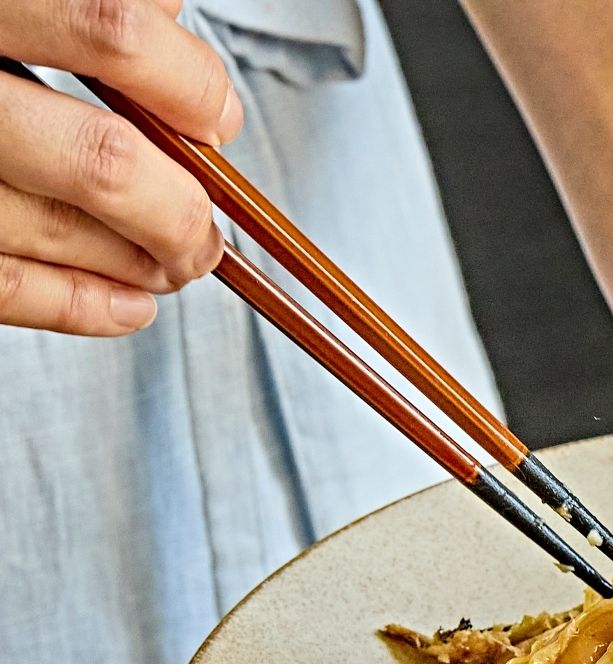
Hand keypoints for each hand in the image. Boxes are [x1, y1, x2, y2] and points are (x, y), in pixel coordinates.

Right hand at [0, 0, 240, 335]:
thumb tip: (166, 30)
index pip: (111, 32)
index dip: (188, 82)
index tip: (212, 110)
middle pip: (101, 161)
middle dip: (180, 208)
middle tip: (207, 219)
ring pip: (55, 231)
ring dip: (143, 260)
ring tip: (182, 260)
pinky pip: (0, 287)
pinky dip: (81, 305)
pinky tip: (130, 304)